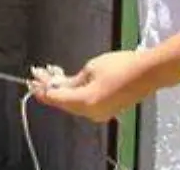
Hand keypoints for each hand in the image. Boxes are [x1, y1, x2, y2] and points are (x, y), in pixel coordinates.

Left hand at [29, 51, 156, 122]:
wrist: (147, 72)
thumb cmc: (120, 66)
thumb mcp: (91, 69)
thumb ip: (71, 81)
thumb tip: (56, 85)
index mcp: (85, 103)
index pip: (56, 98)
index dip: (42, 89)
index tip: (31, 79)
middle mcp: (91, 114)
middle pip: (63, 102)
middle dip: (50, 87)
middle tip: (38, 73)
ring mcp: (100, 114)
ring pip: (73, 103)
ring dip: (62, 89)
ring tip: (51, 73)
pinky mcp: (107, 109)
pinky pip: (85, 103)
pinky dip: (74, 93)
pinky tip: (68, 81)